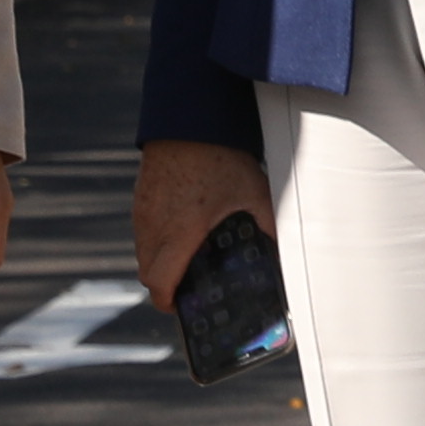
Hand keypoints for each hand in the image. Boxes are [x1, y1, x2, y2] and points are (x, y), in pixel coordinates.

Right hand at [130, 135, 267, 305]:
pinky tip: (181, 227)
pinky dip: (157, 239)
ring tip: (188, 256)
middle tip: (189, 284)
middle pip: (147, 274)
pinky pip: (142, 230)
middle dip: (165, 285)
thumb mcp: (253, 194)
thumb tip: (284, 251)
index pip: (159, 284)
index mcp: (181, 232)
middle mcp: (155, 226)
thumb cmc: (222, 157)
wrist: (191, 119)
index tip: (181, 305)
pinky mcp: (140, 198)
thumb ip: (267, 226)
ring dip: (161, 261)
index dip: (168, 301)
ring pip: (143, 252)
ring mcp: (143, 212)